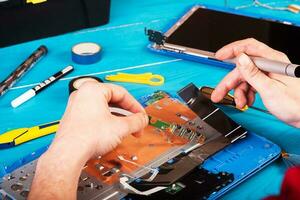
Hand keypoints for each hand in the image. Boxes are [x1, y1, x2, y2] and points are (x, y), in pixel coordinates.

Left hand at [29, 81, 147, 199]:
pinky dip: (106, 121)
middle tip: (135, 124)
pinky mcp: (74, 117)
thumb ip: (136, 121)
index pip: (121, 93)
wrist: (69, 154)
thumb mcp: (120, 127)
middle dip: (127, 114)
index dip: (134, 106)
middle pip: (112, 100)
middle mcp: (83, 94)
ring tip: (126, 130)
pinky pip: (95, 114)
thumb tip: (142, 120)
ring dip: (118, 119)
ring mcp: (76, 106)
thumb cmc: (87, 137)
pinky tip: (112, 132)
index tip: (140, 115)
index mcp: (93, 89)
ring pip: (104, 108)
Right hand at [211, 38, 299, 127]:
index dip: (232, 50)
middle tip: (219, 93)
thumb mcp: (270, 89)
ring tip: (240, 103)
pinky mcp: (266, 82)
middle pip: (242, 68)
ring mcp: (268, 74)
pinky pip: (249, 85)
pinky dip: (245, 94)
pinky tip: (247, 101)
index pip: (249, 48)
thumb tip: (240, 58)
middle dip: (229, 82)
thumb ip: (253, 73)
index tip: (219, 56)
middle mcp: (269, 65)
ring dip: (238, 92)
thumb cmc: (295, 104)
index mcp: (272, 61)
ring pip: (244, 78)